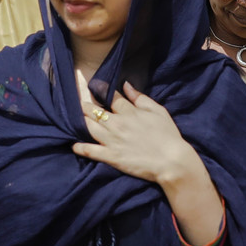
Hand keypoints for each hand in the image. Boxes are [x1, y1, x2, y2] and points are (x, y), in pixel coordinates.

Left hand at [71, 71, 201, 187]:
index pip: (111, 97)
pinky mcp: (111, 157)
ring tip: (75, 117)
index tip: (92, 84)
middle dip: (84, 104)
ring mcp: (112, 140)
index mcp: (130, 112)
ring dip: (80, 120)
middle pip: (94, 110)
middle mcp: (118, 124)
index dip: (100, 89)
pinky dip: (80, 147)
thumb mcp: (158, 111)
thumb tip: (126, 85)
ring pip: (89, 127)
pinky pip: (90, 151)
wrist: (172, 161)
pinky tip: (74, 144)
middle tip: (77, 100)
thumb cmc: (168, 135)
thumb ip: (140, 98)